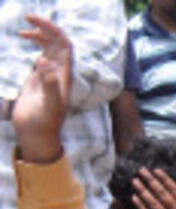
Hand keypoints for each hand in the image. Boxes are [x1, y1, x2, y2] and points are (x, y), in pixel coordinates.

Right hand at [12, 15, 71, 162]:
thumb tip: (45, 62)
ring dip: (40, 35)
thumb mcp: (48, 104)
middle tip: (27, 18)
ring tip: (23, 31)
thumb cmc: (45, 122)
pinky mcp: (39, 79)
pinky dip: (35, 45)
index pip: (64, 45)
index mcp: (64, 75)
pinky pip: (42, 56)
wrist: (37, 135)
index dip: (53, 30)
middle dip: (45, 28)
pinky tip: (24, 40)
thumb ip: (49, 84)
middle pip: (58, 43)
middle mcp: (59, 72)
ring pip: (49, 48)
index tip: (34, 21)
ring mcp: (49, 75)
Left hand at [133, 168, 175, 208]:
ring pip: (154, 203)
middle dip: (151, 181)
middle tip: (141, 171)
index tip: (156, 170)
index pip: (175, 190)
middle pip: (162, 194)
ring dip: (143, 191)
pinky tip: (134, 199)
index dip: (165, 179)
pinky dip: (141, 207)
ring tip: (135, 181)